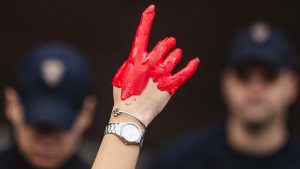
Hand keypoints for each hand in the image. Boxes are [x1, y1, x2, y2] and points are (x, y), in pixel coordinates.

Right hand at [111, 5, 199, 125]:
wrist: (130, 116)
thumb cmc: (123, 97)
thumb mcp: (120, 76)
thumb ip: (131, 63)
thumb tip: (141, 57)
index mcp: (136, 59)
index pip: (141, 34)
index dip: (147, 20)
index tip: (151, 9)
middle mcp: (150, 63)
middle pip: (164, 44)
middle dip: (168, 43)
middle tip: (170, 44)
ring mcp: (162, 73)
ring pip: (175, 55)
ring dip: (175, 54)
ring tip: (174, 58)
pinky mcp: (171, 85)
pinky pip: (185, 72)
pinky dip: (191, 66)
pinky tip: (195, 61)